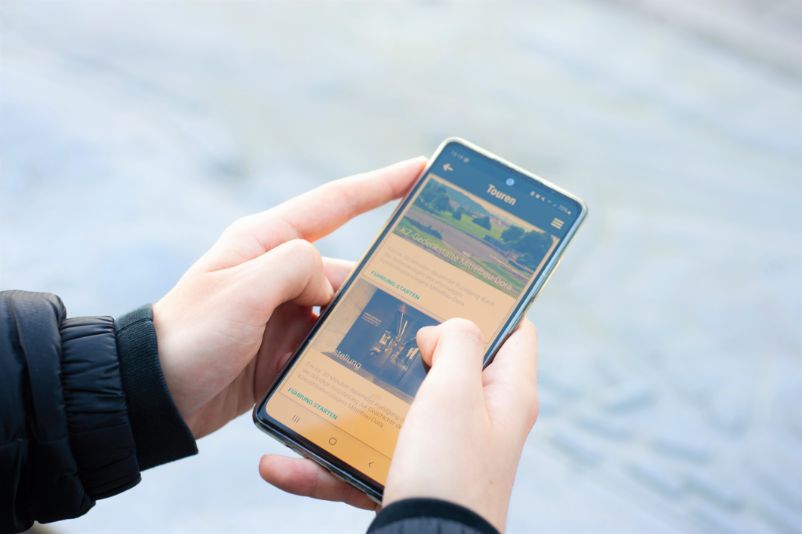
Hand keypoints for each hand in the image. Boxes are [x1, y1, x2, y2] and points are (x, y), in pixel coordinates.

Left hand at [152, 157, 425, 437]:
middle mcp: (278, 271)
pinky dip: (340, 351)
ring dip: (355, 327)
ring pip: (340, 309)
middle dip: (377, 283)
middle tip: (424, 293)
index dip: (381, 184)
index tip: (420, 169)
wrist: (156, 399)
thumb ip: (296, 267)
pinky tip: (359, 366)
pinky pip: (326, 340)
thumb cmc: (190, 336)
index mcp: (266, 241)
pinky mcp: (283, 345)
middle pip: (345, 268)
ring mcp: (282, 310)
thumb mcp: (243, 291)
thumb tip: (330, 284)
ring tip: (389, 344)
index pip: (334, 203)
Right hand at [259, 318, 538, 526]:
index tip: (447, 285)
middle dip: (406, 346)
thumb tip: (439, 330)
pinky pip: (364, 460)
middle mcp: (479, 420)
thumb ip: (456, 343)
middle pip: (447, 365)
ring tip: (309, 386)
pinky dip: (326, 464)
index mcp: (505, 393)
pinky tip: (279, 464)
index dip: (489, 304)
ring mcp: (443, 451)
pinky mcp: (410, 478)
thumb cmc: (449, 471)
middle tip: (371, 323)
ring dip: (353, 404)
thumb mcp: (456, 392)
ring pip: (394, 412)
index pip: (515, 331)